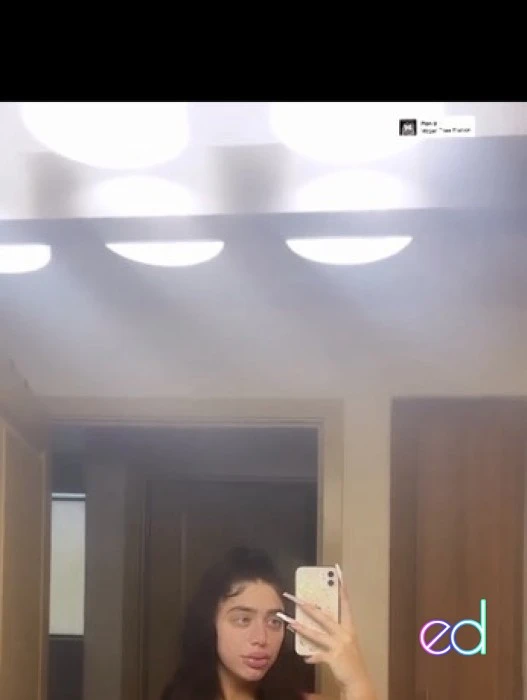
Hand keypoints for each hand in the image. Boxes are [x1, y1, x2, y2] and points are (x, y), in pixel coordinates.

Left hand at [278, 564, 375, 698]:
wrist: (360, 683)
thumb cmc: (350, 663)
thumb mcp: (344, 644)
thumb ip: (331, 633)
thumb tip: (316, 622)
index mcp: (349, 628)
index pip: (345, 604)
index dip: (343, 588)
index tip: (339, 573)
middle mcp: (345, 634)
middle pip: (324, 616)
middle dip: (308, 606)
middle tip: (296, 598)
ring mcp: (340, 646)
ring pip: (316, 634)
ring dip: (301, 628)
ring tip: (290, 622)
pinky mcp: (335, 658)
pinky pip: (319, 655)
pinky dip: (312, 656)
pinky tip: (306, 657)